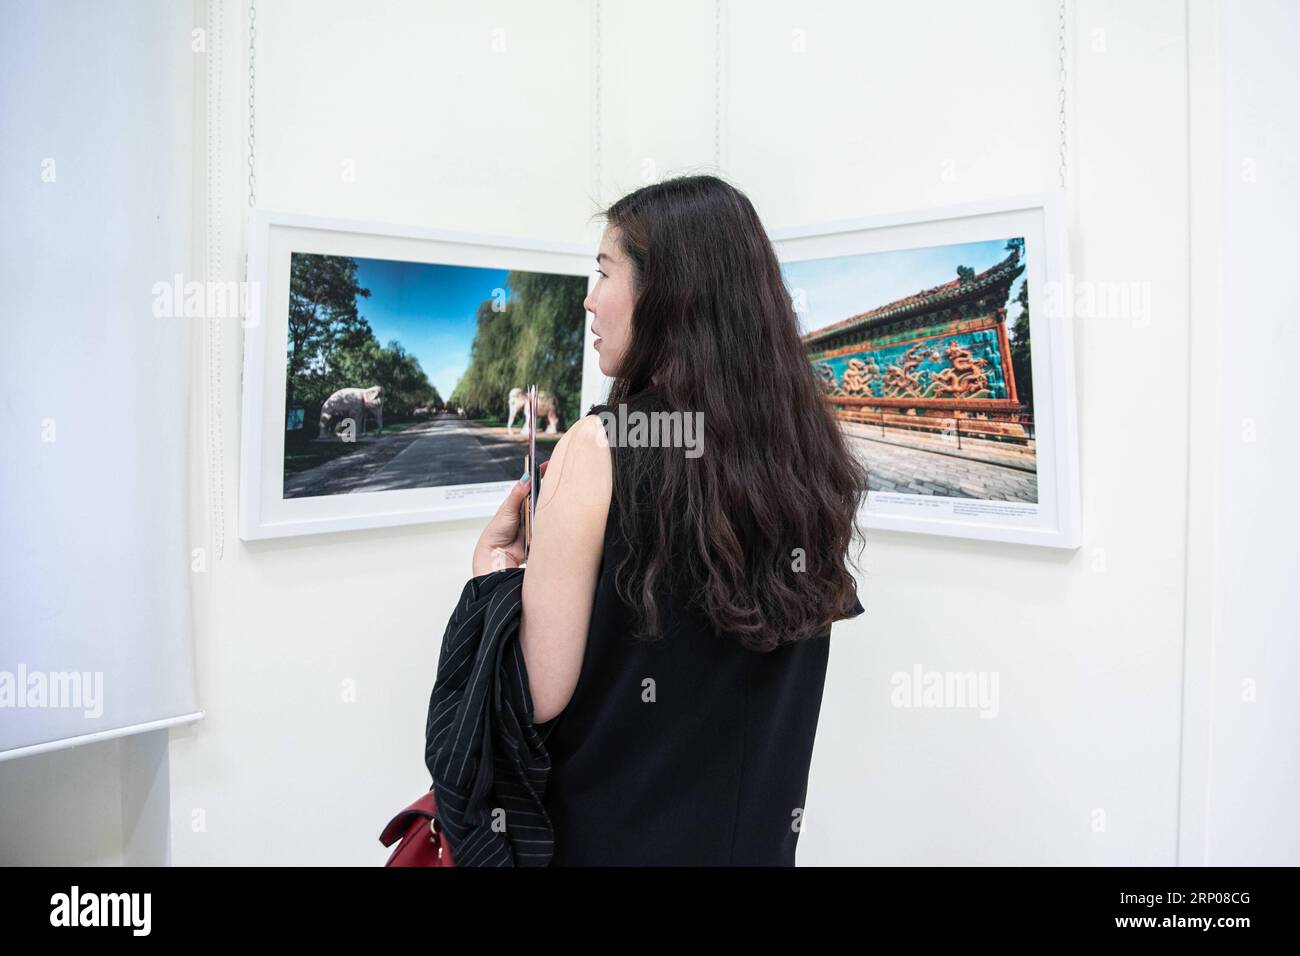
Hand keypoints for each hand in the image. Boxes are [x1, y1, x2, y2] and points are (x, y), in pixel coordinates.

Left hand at [472, 461, 548, 575]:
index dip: (539, 475)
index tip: (548, 465)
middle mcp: (527, 510)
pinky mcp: (539, 533)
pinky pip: (547, 526)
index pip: (531, 485)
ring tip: (549, 509)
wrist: (498, 555)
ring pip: (546, 512)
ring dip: (548, 511)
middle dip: (548, 493)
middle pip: (542, 497)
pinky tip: (550, 523)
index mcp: (518, 502)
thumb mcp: (507, 510)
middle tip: (555, 486)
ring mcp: (534, 521)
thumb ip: (517, 495)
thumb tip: (525, 479)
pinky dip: (549, 525)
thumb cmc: (496, 533)